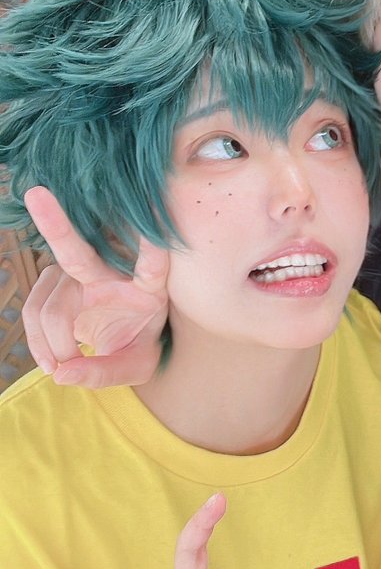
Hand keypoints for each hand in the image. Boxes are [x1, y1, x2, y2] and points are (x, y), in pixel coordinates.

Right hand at [22, 186, 168, 385]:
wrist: (126, 338)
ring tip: (62, 367)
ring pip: (50, 307)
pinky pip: (35, 310)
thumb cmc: (137, 344)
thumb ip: (105, 373)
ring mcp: (80, 273)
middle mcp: (112, 272)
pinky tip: (50, 360)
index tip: (157, 213)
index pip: (152, 266)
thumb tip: (61, 375)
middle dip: (57, 224)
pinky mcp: (57, 280)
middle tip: (37, 194)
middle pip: (78, 253)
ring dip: (50, 345)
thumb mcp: (135, 366)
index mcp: (148, 289)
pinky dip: (37, 343)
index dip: (154, 246)